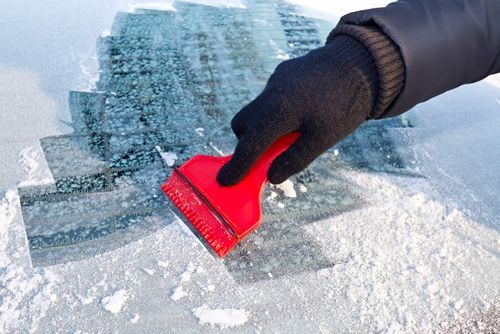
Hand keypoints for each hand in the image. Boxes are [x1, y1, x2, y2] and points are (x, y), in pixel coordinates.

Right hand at [217, 35, 377, 185]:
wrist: (363, 62)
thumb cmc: (345, 104)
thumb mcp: (323, 139)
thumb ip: (294, 159)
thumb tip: (271, 177)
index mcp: (278, 112)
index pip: (249, 146)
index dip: (237, 166)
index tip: (225, 181)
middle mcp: (270, 93)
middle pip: (242, 124)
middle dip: (247, 143)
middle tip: (266, 155)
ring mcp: (275, 80)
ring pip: (255, 109)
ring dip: (263, 126)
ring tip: (291, 133)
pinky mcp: (283, 72)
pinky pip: (269, 97)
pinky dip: (275, 111)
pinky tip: (300, 112)